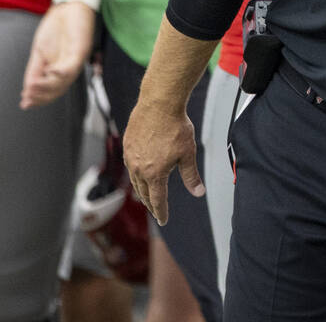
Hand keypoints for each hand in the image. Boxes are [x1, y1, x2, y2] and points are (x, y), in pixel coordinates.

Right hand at [20, 1, 95, 108]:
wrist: (69, 7)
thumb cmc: (57, 27)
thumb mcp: (40, 50)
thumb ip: (35, 69)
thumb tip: (27, 87)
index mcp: (60, 69)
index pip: (52, 90)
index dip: (39, 98)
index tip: (25, 104)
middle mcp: (70, 67)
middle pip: (58, 89)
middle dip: (42, 96)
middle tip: (28, 98)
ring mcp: (76, 59)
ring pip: (65, 80)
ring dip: (47, 86)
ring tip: (32, 87)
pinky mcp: (81, 49)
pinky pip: (73, 64)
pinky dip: (61, 71)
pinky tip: (51, 72)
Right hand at [123, 99, 204, 224]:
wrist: (159, 105)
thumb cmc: (176, 128)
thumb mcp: (188, 154)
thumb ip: (191, 175)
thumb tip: (198, 192)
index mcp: (154, 174)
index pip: (157, 200)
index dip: (161, 212)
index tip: (163, 221)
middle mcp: (138, 169)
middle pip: (144, 192)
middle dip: (151, 203)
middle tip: (156, 210)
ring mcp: (130, 157)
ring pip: (135, 180)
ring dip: (142, 190)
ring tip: (147, 195)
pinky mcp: (127, 145)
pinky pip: (130, 165)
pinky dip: (136, 174)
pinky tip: (140, 173)